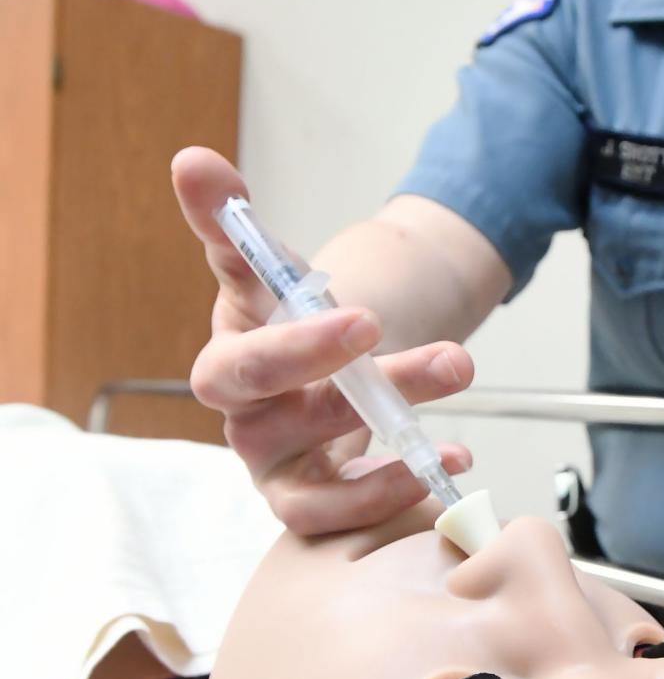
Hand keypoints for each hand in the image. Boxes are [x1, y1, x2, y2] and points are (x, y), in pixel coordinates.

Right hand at [171, 146, 473, 533]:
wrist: (324, 369)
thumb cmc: (289, 322)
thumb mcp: (271, 270)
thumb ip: (233, 222)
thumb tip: (191, 160)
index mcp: (228, 365)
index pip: (243, 365)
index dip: (300, 349)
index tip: (365, 317)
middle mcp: (247, 425)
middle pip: (288, 419)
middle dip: (366, 390)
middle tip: (441, 358)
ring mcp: (279, 472)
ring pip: (323, 477)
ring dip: (394, 449)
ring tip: (456, 420)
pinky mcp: (313, 505)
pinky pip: (344, 518)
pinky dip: (395, 493)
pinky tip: (450, 456)